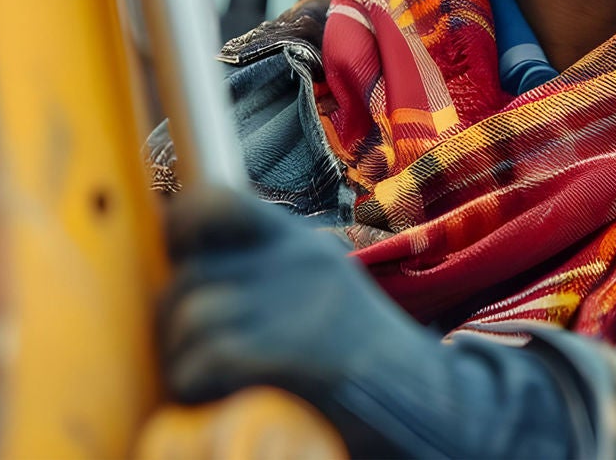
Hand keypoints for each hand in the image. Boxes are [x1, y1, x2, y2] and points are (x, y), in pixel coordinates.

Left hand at [158, 186, 551, 457]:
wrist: (438, 412)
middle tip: (196, 356)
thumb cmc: (366, 365)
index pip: (211, 202)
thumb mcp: (320, 293)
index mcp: (298, 244)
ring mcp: (294, 305)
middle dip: (177, 320)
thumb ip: (264, 276)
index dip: (180, 231)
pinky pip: (201, 362)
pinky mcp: (290, 355)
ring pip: (188, 319)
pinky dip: (196, 387)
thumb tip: (186, 272)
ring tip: (211, 384)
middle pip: (188, 275)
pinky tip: (220, 398)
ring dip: (183, 359)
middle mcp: (295, 261)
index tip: (183, 265)